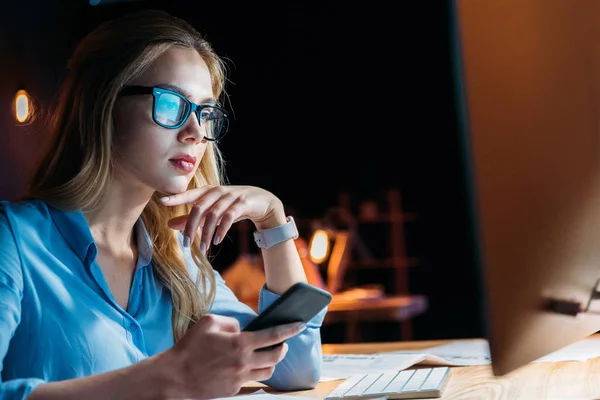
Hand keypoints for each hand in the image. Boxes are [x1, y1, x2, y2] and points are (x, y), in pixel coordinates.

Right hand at [159, 314, 304, 398]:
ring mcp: (239, 378)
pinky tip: (247, 366)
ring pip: (267, 372)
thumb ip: (230, 322)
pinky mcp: (233, 390)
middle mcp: (243, 363)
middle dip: (283, 348)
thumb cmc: (189, 347)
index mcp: (240, 344)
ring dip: (271, 363)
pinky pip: (251, 381)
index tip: (299, 324)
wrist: (174, 377)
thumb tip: (242, 328)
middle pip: (276, 357)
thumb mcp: (209, 322)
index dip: (289, 329)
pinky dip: (253, 372)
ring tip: (267, 356)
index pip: (273, 336)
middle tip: (283, 343)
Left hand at [160, 185, 285, 250]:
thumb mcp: (212, 211)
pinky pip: (229, 216)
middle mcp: (218, 191)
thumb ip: (192, 217)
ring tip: (203, 248)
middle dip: (191, 226)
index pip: (190, 194)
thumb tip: (169, 225)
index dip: (176, 197)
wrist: (263, 202)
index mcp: (209, 191)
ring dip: (207, 233)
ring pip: (214, 214)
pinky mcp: (243, 204)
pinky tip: (217, 241)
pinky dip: (222, 229)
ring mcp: (231, 196)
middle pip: (200, 207)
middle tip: (186, 244)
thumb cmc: (233, 205)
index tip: (162, 201)